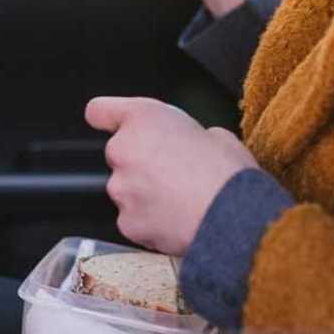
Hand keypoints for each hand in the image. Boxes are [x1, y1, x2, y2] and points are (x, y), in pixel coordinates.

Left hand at [85, 96, 259, 254]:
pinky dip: (151, 222)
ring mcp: (122, 189)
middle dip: (141, 164)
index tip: (108, 122)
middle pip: (120, 156)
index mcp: (143, 119)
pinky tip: (177, 221)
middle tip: (175, 174)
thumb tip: (190, 146)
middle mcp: (123, 151)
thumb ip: (187, 135)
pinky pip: (135, 220)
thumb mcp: (215, 135)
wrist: (234, 217)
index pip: (100, 111)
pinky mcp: (127, 223)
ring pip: (127, 191)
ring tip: (181, 201)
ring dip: (145, 195)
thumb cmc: (229, 173)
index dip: (107, 118)